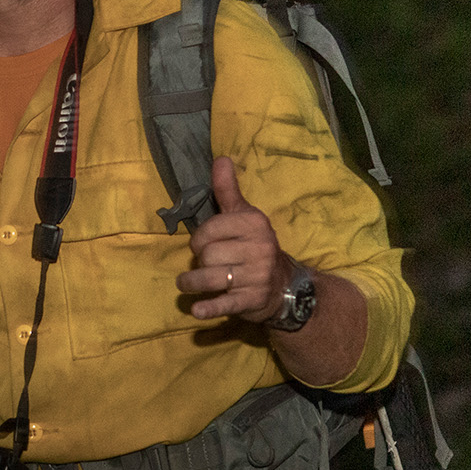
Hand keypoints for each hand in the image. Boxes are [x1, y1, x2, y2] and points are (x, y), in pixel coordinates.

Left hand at [176, 156, 293, 322]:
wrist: (283, 285)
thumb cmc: (254, 245)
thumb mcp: (245, 215)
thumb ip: (228, 190)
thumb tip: (221, 158)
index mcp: (254, 224)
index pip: (209, 230)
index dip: (198, 239)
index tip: (202, 245)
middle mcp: (259, 248)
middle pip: (208, 256)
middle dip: (199, 262)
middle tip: (206, 264)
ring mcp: (257, 276)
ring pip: (210, 279)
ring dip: (193, 283)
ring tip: (187, 284)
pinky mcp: (253, 300)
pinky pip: (225, 304)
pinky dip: (209, 308)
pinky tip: (197, 310)